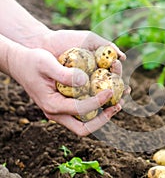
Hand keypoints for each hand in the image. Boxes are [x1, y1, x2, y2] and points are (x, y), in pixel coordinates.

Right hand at [8, 36, 124, 135]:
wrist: (21, 64)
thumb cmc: (32, 61)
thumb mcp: (46, 63)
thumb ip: (63, 73)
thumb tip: (84, 81)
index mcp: (52, 105)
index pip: (80, 110)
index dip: (98, 102)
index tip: (110, 91)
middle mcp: (57, 113)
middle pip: (84, 128)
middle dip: (103, 120)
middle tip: (118, 106)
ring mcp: (61, 112)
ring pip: (86, 123)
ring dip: (104, 115)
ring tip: (119, 101)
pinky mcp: (65, 106)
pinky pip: (84, 113)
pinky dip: (98, 107)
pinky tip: (108, 95)